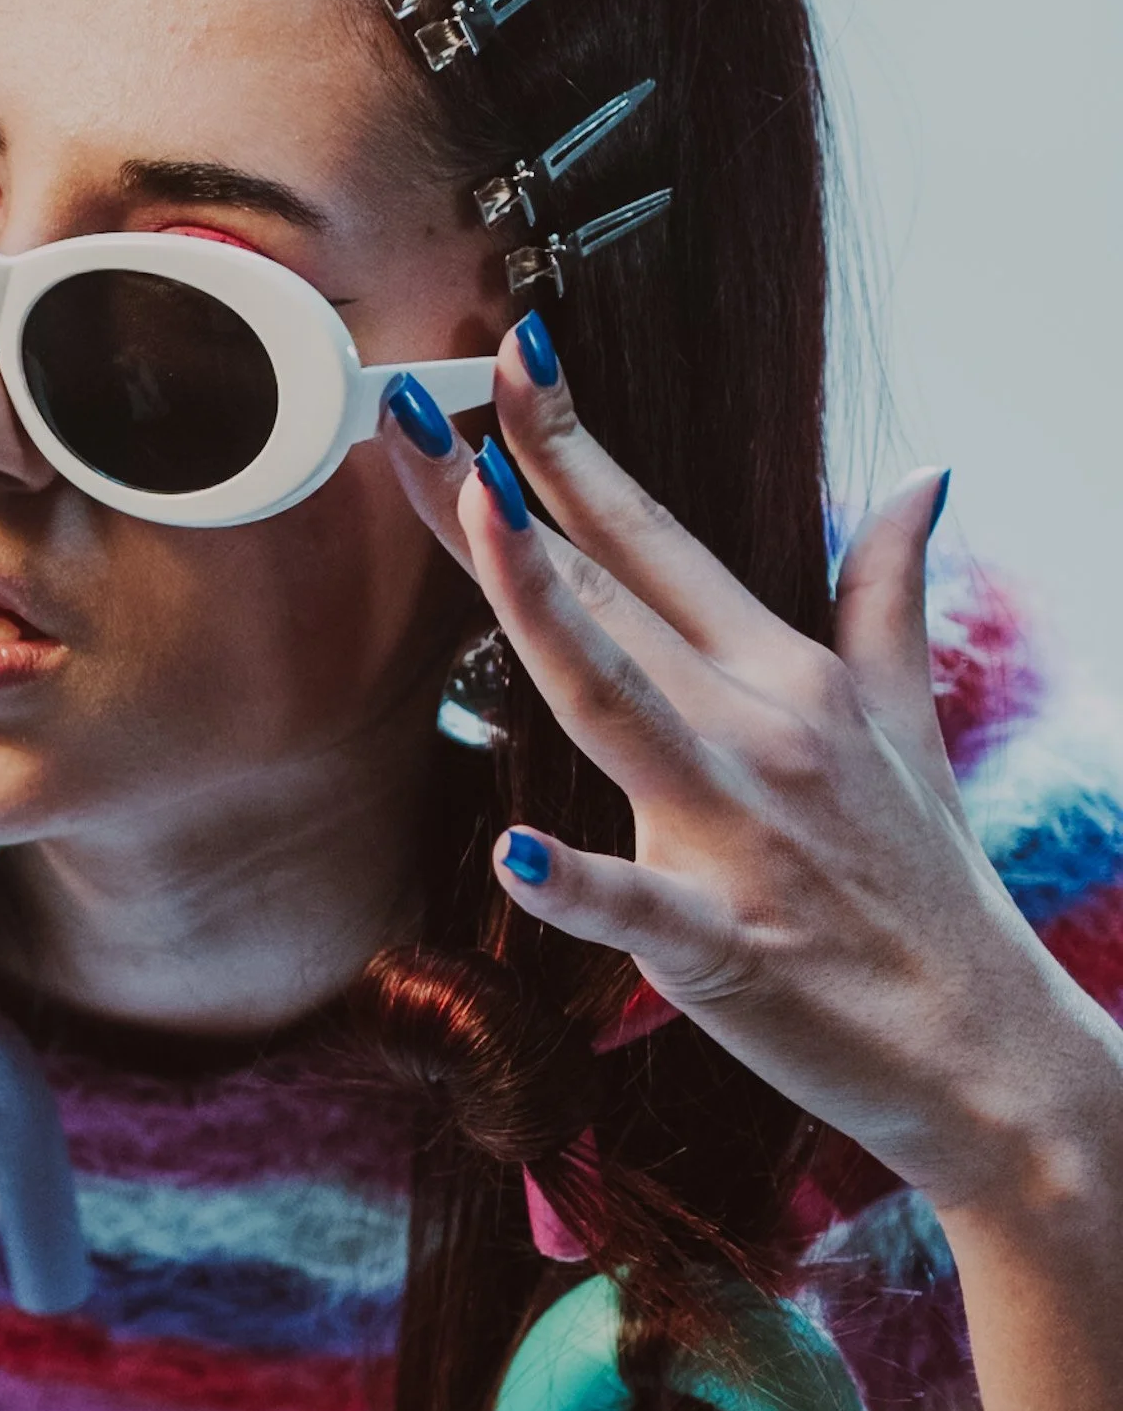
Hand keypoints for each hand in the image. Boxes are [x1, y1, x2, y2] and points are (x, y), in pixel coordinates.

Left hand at [384, 314, 1114, 1215]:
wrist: (995, 1057)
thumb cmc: (924, 884)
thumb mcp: (911, 717)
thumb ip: (890, 592)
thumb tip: (923, 476)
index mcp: (779, 672)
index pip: (652, 535)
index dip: (572, 445)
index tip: (509, 353)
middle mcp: (754, 727)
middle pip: (606, 591)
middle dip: (506, 491)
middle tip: (414, 398)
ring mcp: (739, 831)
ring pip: (616, 701)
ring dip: (544, 608)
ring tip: (478, 513)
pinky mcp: (726, 944)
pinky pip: (638, 907)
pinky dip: (575, 882)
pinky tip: (513, 850)